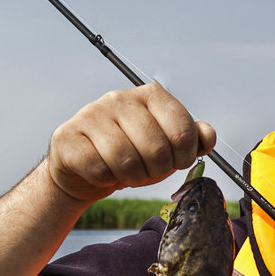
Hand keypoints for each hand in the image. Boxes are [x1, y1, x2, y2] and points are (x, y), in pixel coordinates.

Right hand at [47, 84, 215, 201]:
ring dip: (132, 177)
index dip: (185, 156)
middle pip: (156, 148)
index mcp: (150, 95)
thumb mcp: (166, 145)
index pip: (182, 128)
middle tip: (149, 172)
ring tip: (128, 174)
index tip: (177, 162)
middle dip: (157, 171)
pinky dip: (106, 180)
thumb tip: (207, 136)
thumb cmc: (132, 154)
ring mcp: (90, 114)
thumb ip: (191, 138)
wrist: (83, 168)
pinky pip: (98, 169)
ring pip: (126, 160)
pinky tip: (104, 172)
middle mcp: (119, 99)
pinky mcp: (67, 136)